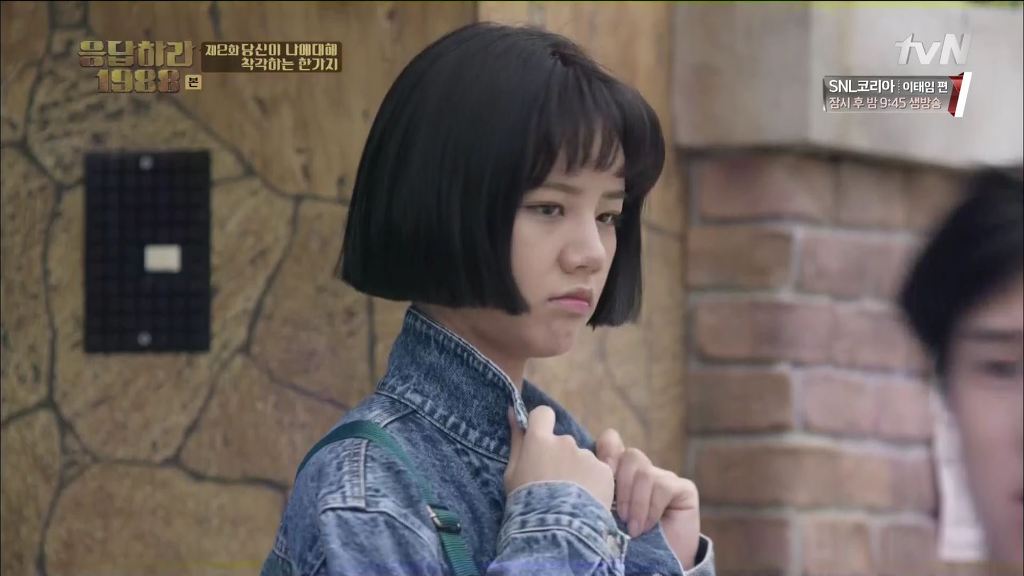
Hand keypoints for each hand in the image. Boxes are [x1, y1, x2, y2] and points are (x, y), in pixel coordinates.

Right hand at [504, 406, 614, 510]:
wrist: (555, 530)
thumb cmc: (526, 503)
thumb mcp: (512, 473)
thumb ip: (516, 440)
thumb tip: (512, 411)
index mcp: (539, 440)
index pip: (543, 414)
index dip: (542, 425)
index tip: (540, 442)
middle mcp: (565, 441)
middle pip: (563, 443)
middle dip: (560, 458)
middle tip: (554, 485)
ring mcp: (586, 456)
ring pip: (582, 459)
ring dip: (578, 473)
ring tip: (570, 499)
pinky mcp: (604, 471)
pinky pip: (598, 472)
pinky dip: (593, 484)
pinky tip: (584, 502)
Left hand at [596, 429, 700, 568]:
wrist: (659, 565)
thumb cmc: (628, 542)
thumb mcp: (608, 516)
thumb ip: (602, 493)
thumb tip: (586, 477)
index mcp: (621, 473)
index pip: (611, 442)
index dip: (605, 450)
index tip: (600, 473)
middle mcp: (643, 471)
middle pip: (629, 456)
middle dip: (620, 486)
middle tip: (617, 515)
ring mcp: (665, 477)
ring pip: (645, 472)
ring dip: (635, 503)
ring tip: (631, 528)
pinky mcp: (683, 488)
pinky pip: (663, 486)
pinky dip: (651, 509)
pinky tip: (646, 527)